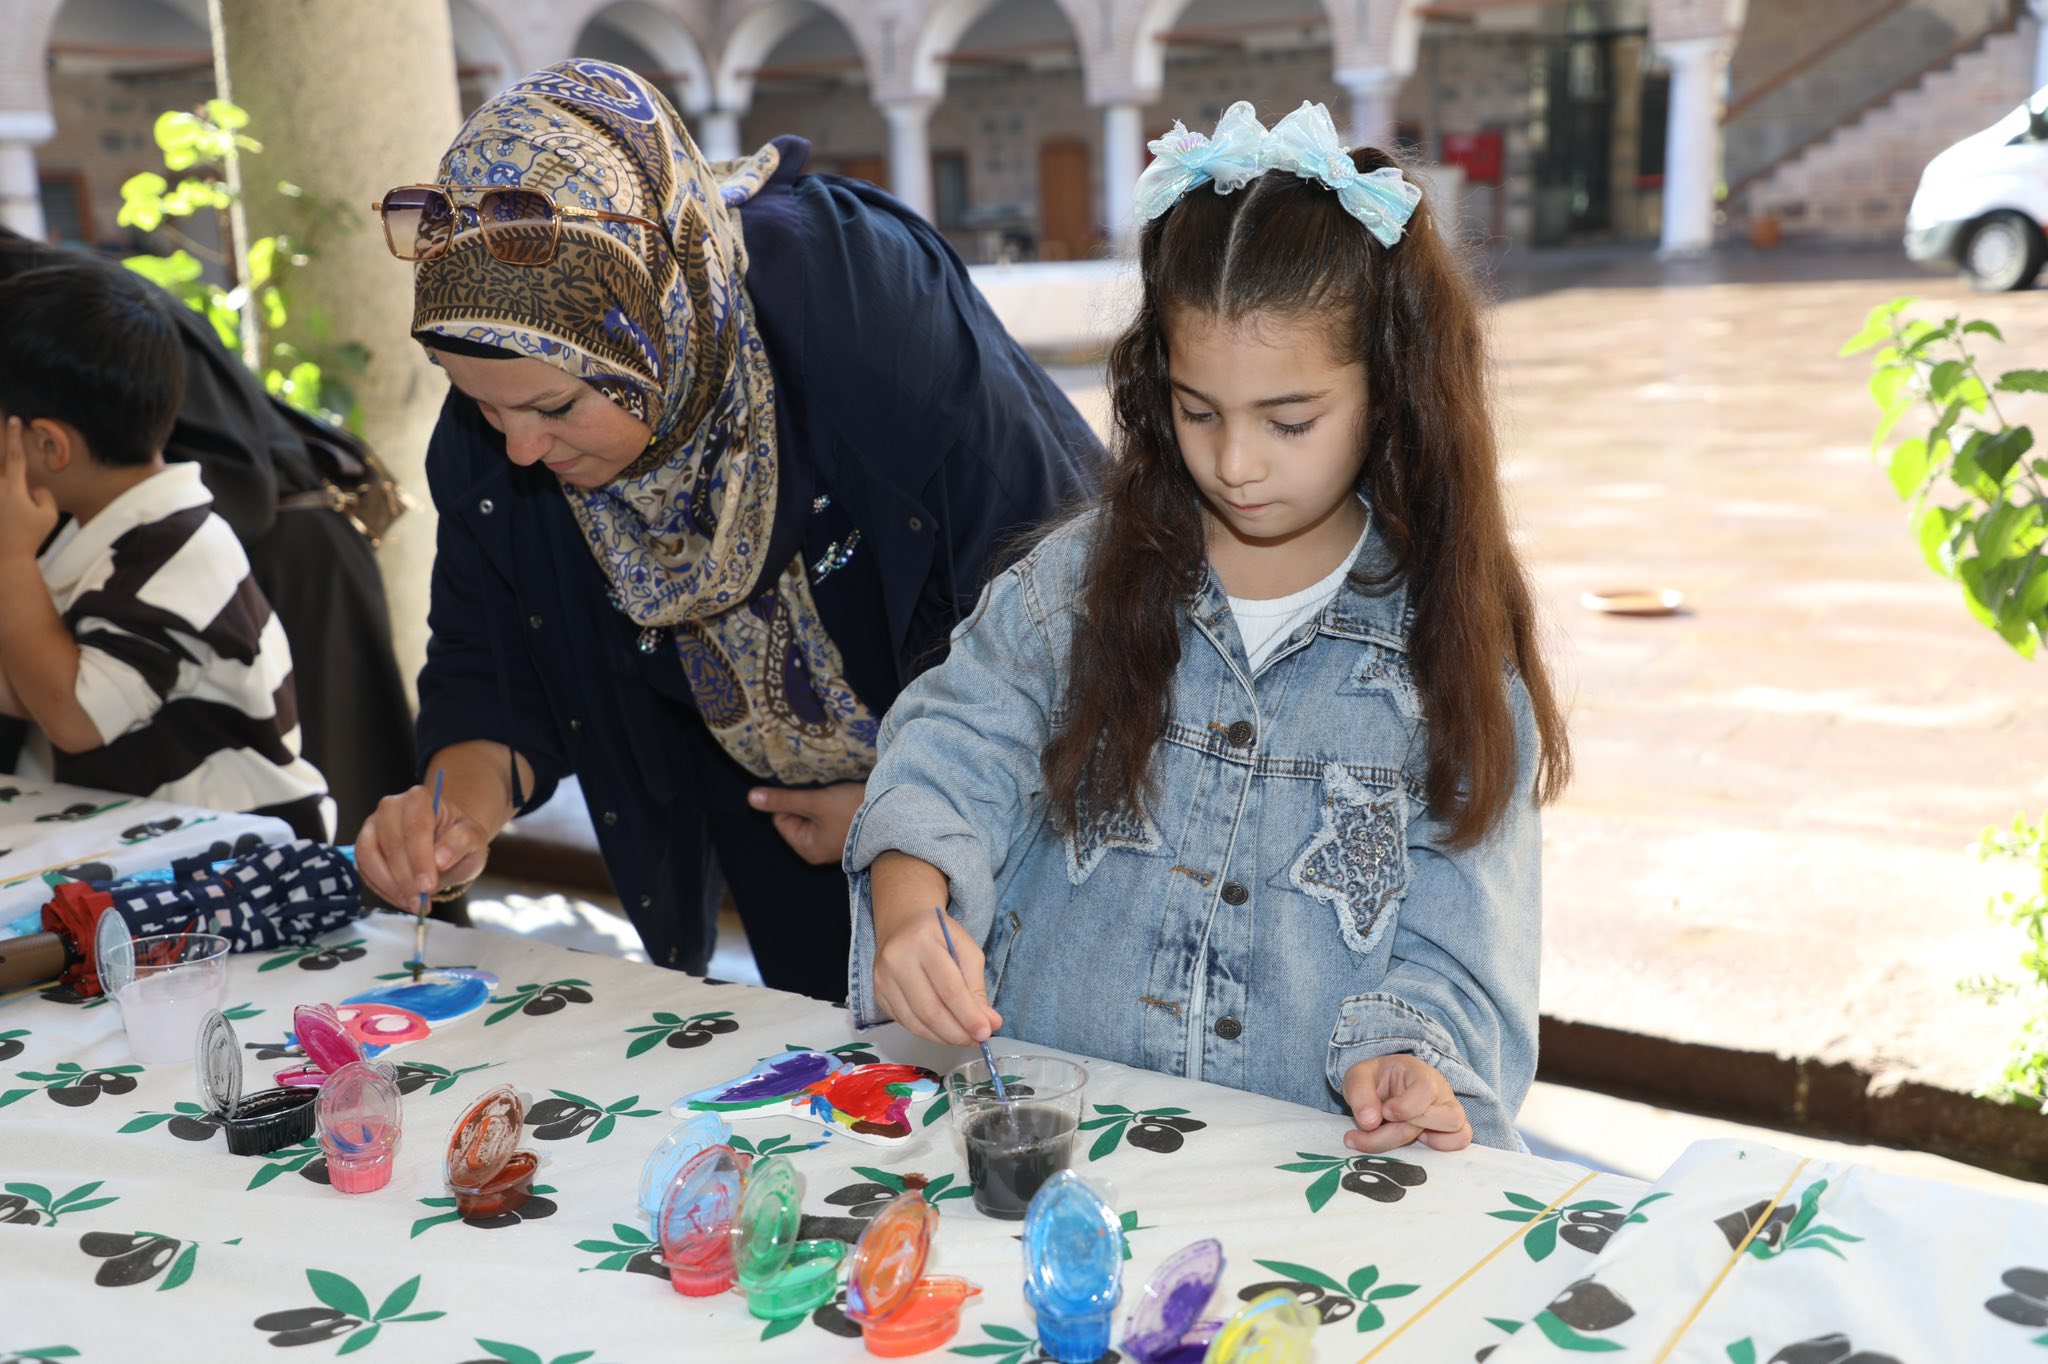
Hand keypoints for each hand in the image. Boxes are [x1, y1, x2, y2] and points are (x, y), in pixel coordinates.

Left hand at [0, 419, 58, 560]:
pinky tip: (0, 494)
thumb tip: (34, 486)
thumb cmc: (29, 538)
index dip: (16, 437)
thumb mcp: (49, 516)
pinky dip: (0, 491)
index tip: (16, 420)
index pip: (15, 456)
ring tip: (6, 478)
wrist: (6, 559)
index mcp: (13, 489)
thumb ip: (44, 495)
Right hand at [354, 781, 490, 908]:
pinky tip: (401, 898)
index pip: (416, 827)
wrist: (445, 845)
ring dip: (389, 884)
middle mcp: (391, 807)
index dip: (420, 858)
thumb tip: (441, 859)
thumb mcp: (474, 838)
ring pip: (369, 855)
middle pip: (391, 842)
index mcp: (419, 798)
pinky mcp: (363, 846)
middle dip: (405, 876)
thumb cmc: (459, 839)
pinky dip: (380, 888)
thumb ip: (462, 842)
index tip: (428, 885)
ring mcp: (373, 826)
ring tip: (412, 903)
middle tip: (420, 900)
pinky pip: (363, 868)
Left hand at [749, 780, 865, 864]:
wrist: (896, 814)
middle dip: (809, 803)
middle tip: (826, 796)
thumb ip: (783, 800)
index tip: (813, 796)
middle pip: (797, 817)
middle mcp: (819, 850)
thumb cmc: (854, 811)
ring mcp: (833, 843)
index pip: (782, 819)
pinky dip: (834, 806)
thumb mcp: (815, 802)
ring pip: (814, 815)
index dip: (793, 803)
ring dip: (822, 802)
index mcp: (807, 848)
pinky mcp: (846, 833)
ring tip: (837, 798)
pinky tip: (846, 802)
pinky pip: (829, 816)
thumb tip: (751, 798)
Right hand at [871, 871, 1003, 1045]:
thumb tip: (990, 1022)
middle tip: (977, 1040)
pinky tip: (944, 1033)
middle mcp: (897, 960)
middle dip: (957, 1032)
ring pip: (915, 1022)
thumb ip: (977, 986)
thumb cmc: (939, 935)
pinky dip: (928, 1034)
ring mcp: (883, 979)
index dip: (968, 1015)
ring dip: (944, 1037)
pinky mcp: (879, 994)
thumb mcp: (966, 948)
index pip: (948, 987)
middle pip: (929, 1009)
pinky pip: (905, 1023)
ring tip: (964, 1039)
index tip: (986, 1032)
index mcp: (924, 942)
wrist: (903, 924)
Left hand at [1340, 1055, 1472, 1152]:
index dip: (1405, 1107)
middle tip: (1379, 1125)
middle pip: (1447, 1118)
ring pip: (1459, 1133)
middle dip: (1406, 1130)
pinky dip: (1439, 1148)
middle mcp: (1442, 1092)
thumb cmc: (1374, 1080)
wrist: (1382, 1085)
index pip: (1426, 1088)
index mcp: (1419, 1072)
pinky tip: (1412, 1141)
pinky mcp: (1450, 1130)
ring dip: (1420, 1142)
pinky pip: (1460, 1141)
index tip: (1384, 1112)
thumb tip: (1370, 1123)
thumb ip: (1360, 1095)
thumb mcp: (1357, 1078)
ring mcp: (1449, 1111)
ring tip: (1392, 1133)